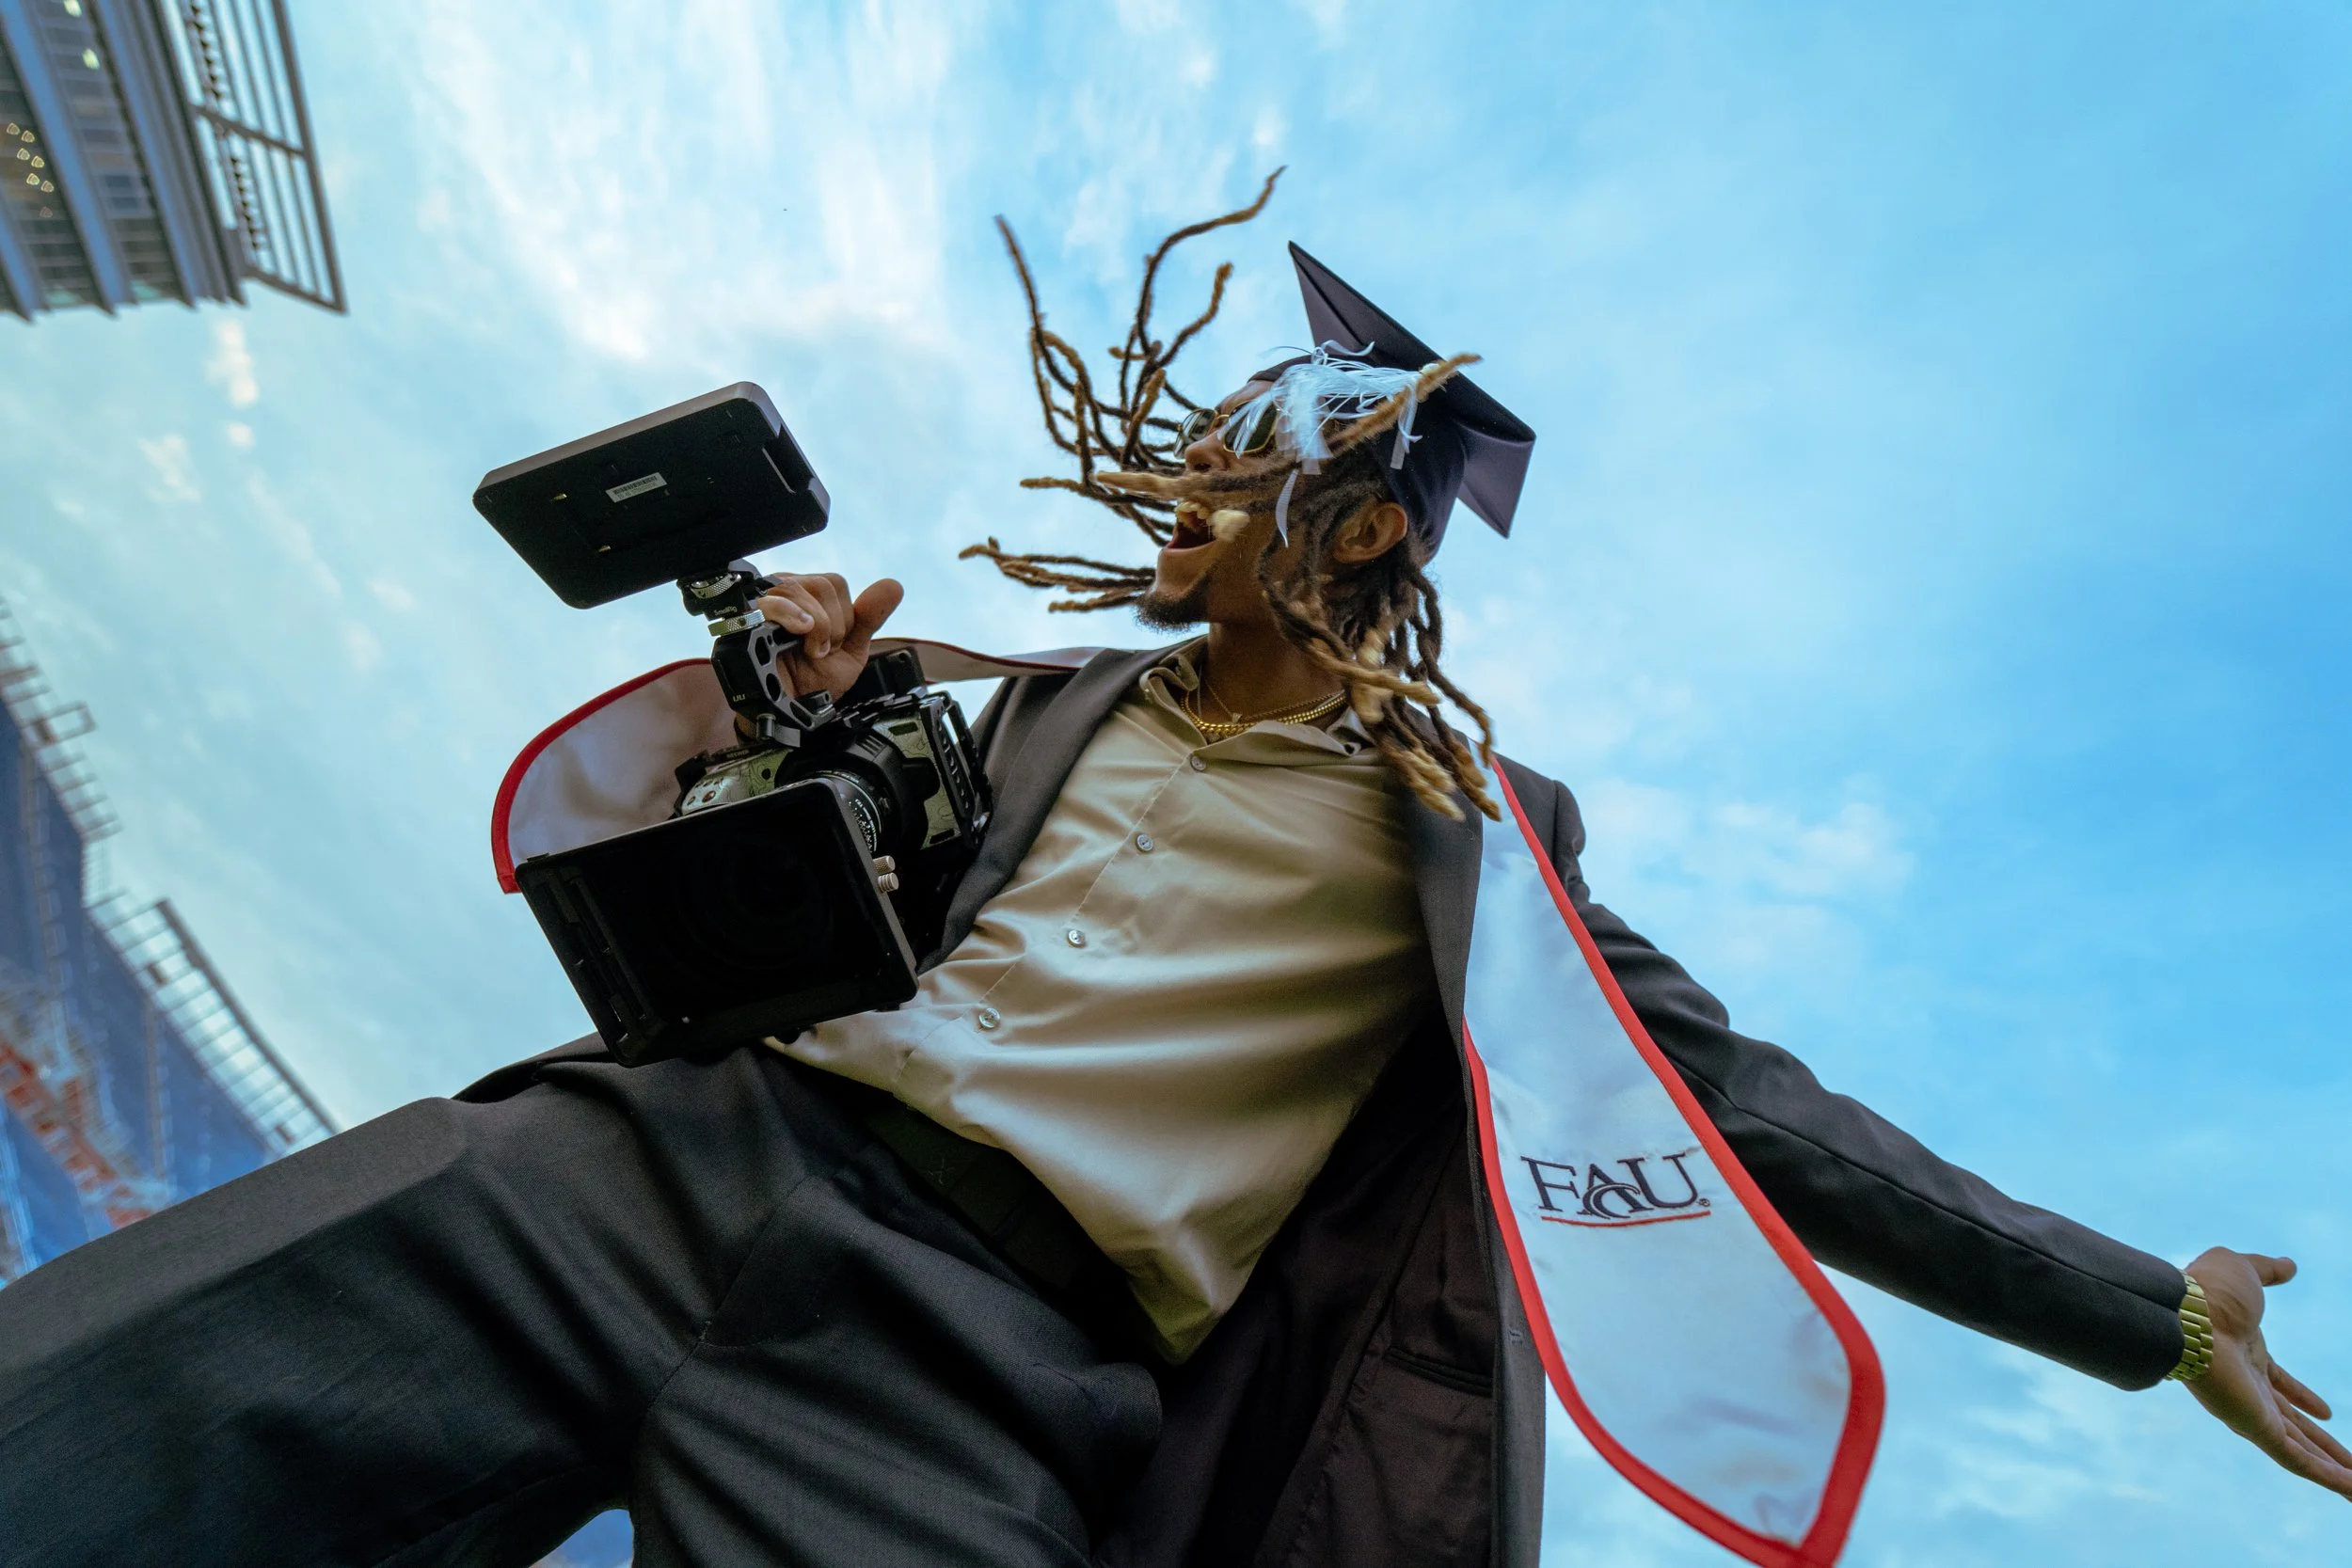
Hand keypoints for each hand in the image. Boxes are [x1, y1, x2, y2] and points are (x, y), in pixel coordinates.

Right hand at [755, 574, 903, 701]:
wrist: (793, 711)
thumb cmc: (813, 680)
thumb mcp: (850, 650)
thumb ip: (870, 617)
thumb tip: (894, 586)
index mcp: (807, 598)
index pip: (833, 582)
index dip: (843, 616)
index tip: (835, 645)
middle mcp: (784, 595)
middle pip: (821, 584)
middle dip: (833, 625)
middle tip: (821, 652)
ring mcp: (765, 604)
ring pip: (800, 589)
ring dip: (817, 628)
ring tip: (810, 652)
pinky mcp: (748, 621)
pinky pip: (771, 601)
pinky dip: (792, 614)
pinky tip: (802, 631)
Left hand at [2182, 1247, 2351, 1497]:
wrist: (2190, 1313)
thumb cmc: (2209, 1291)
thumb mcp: (2246, 1272)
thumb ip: (2267, 1271)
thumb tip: (2289, 1265)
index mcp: (2245, 1356)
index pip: (2279, 1385)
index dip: (2303, 1398)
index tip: (2328, 1412)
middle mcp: (2247, 1389)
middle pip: (2293, 1425)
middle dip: (2324, 1445)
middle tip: (2351, 1465)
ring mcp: (2251, 1412)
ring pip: (2300, 1452)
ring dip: (2333, 1471)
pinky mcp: (2256, 1429)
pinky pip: (2297, 1461)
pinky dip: (2327, 1478)